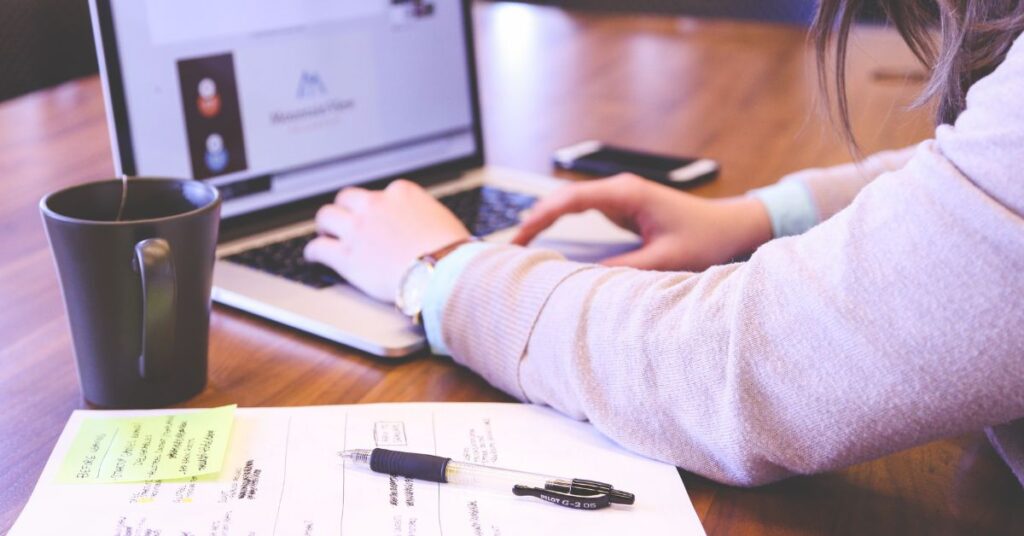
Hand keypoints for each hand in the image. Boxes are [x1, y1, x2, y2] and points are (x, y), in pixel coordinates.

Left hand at [304, 179, 470, 302]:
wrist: (444, 272)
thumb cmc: (452, 252)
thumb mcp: (442, 220)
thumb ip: (424, 216)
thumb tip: (425, 225)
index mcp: (401, 193)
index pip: (380, 193)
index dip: (375, 207)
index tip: (374, 216)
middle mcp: (376, 205)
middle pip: (347, 198)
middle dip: (344, 209)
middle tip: (344, 220)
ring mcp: (358, 230)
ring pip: (327, 216)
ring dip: (325, 225)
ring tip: (325, 233)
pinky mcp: (347, 257)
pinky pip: (319, 248)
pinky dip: (314, 252)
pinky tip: (314, 256)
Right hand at [512, 174, 772, 271]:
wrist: (732, 226)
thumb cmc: (706, 238)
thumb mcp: (665, 260)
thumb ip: (624, 270)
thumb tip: (583, 281)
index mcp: (626, 194)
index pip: (570, 200)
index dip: (540, 218)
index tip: (518, 238)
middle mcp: (619, 190)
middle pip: (563, 199)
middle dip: (534, 219)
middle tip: (509, 248)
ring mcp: (620, 197)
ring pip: (570, 205)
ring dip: (545, 221)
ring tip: (519, 246)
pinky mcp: (623, 208)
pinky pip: (582, 212)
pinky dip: (561, 225)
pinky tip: (545, 240)